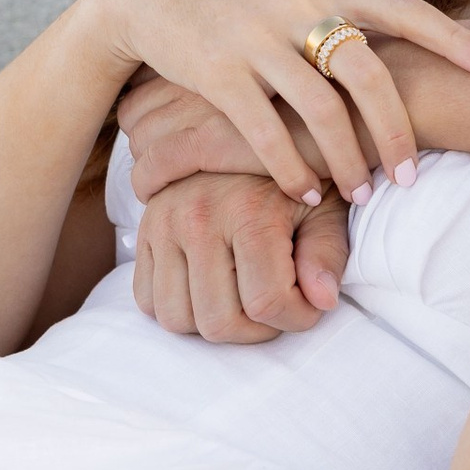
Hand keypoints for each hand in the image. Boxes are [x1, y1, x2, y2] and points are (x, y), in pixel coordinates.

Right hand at [89, 0, 469, 209]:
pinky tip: (307, 194)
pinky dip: (291, 169)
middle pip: (367, 73)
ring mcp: (256, 39)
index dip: (452, 39)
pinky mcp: (218, 72)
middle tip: (412, 177)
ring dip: (347, 161)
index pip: (403, 9)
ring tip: (362, 195)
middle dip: (397, 131)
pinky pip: (265, 131)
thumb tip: (412, 24)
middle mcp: (296, 5)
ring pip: (320, 111)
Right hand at [133, 172, 354, 341]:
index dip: (297, 319)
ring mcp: (162, 226)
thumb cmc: (293, 180)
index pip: (267, 303)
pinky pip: (146, 300)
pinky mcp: (143, 233)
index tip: (311, 306)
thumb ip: (326, 254)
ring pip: (177, 320)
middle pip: (218, 322)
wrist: (244, 138)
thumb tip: (323, 301)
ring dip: (214, 325)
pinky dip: (178, 309)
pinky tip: (211, 291)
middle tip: (278, 307)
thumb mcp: (324, 208)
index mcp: (248, 211)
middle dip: (256, 331)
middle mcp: (196, 217)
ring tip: (244, 300)